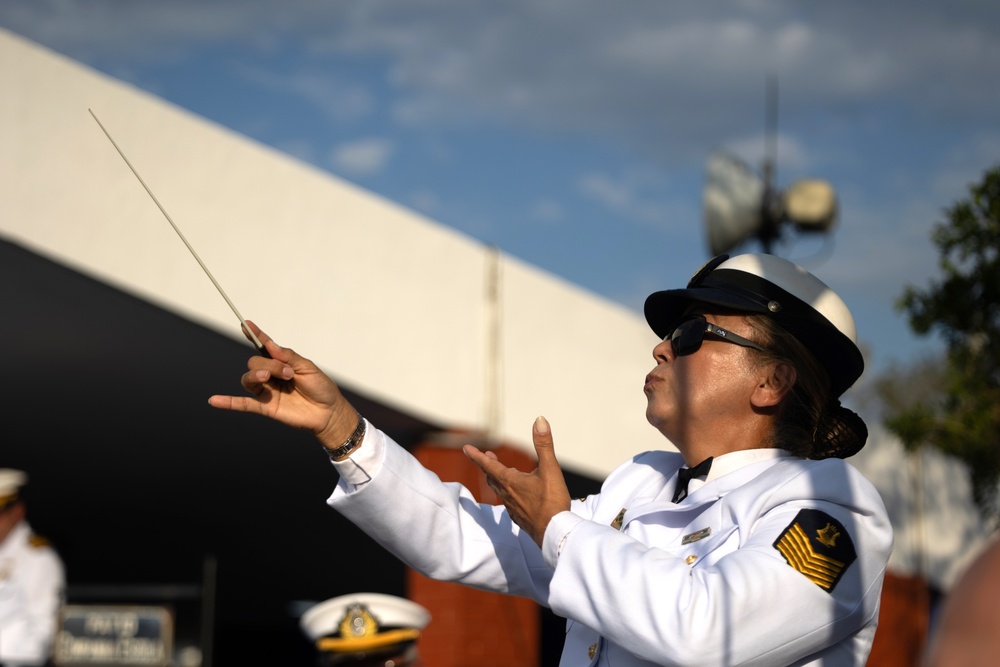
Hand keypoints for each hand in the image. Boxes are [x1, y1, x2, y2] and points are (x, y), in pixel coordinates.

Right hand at [208, 321, 358, 446]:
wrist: (329, 412)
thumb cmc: (320, 387)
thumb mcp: (308, 368)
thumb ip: (288, 357)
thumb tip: (269, 344)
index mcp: (281, 362)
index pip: (264, 346)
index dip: (255, 335)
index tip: (246, 324)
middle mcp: (270, 374)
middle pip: (255, 362)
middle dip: (270, 365)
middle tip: (289, 373)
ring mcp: (266, 390)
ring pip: (248, 378)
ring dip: (257, 375)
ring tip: (272, 378)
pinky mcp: (265, 407)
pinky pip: (242, 404)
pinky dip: (228, 402)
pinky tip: (214, 401)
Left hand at [463, 416, 570, 546]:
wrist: (554, 534)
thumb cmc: (552, 501)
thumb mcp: (550, 469)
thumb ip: (544, 444)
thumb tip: (539, 420)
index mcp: (510, 481)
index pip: (488, 465)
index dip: (476, 455)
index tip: (466, 448)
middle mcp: (507, 494)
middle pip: (492, 478)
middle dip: (488, 465)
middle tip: (487, 456)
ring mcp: (512, 508)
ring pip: (500, 491)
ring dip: (498, 479)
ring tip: (503, 473)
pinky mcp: (520, 518)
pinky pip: (509, 503)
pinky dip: (509, 494)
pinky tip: (517, 497)